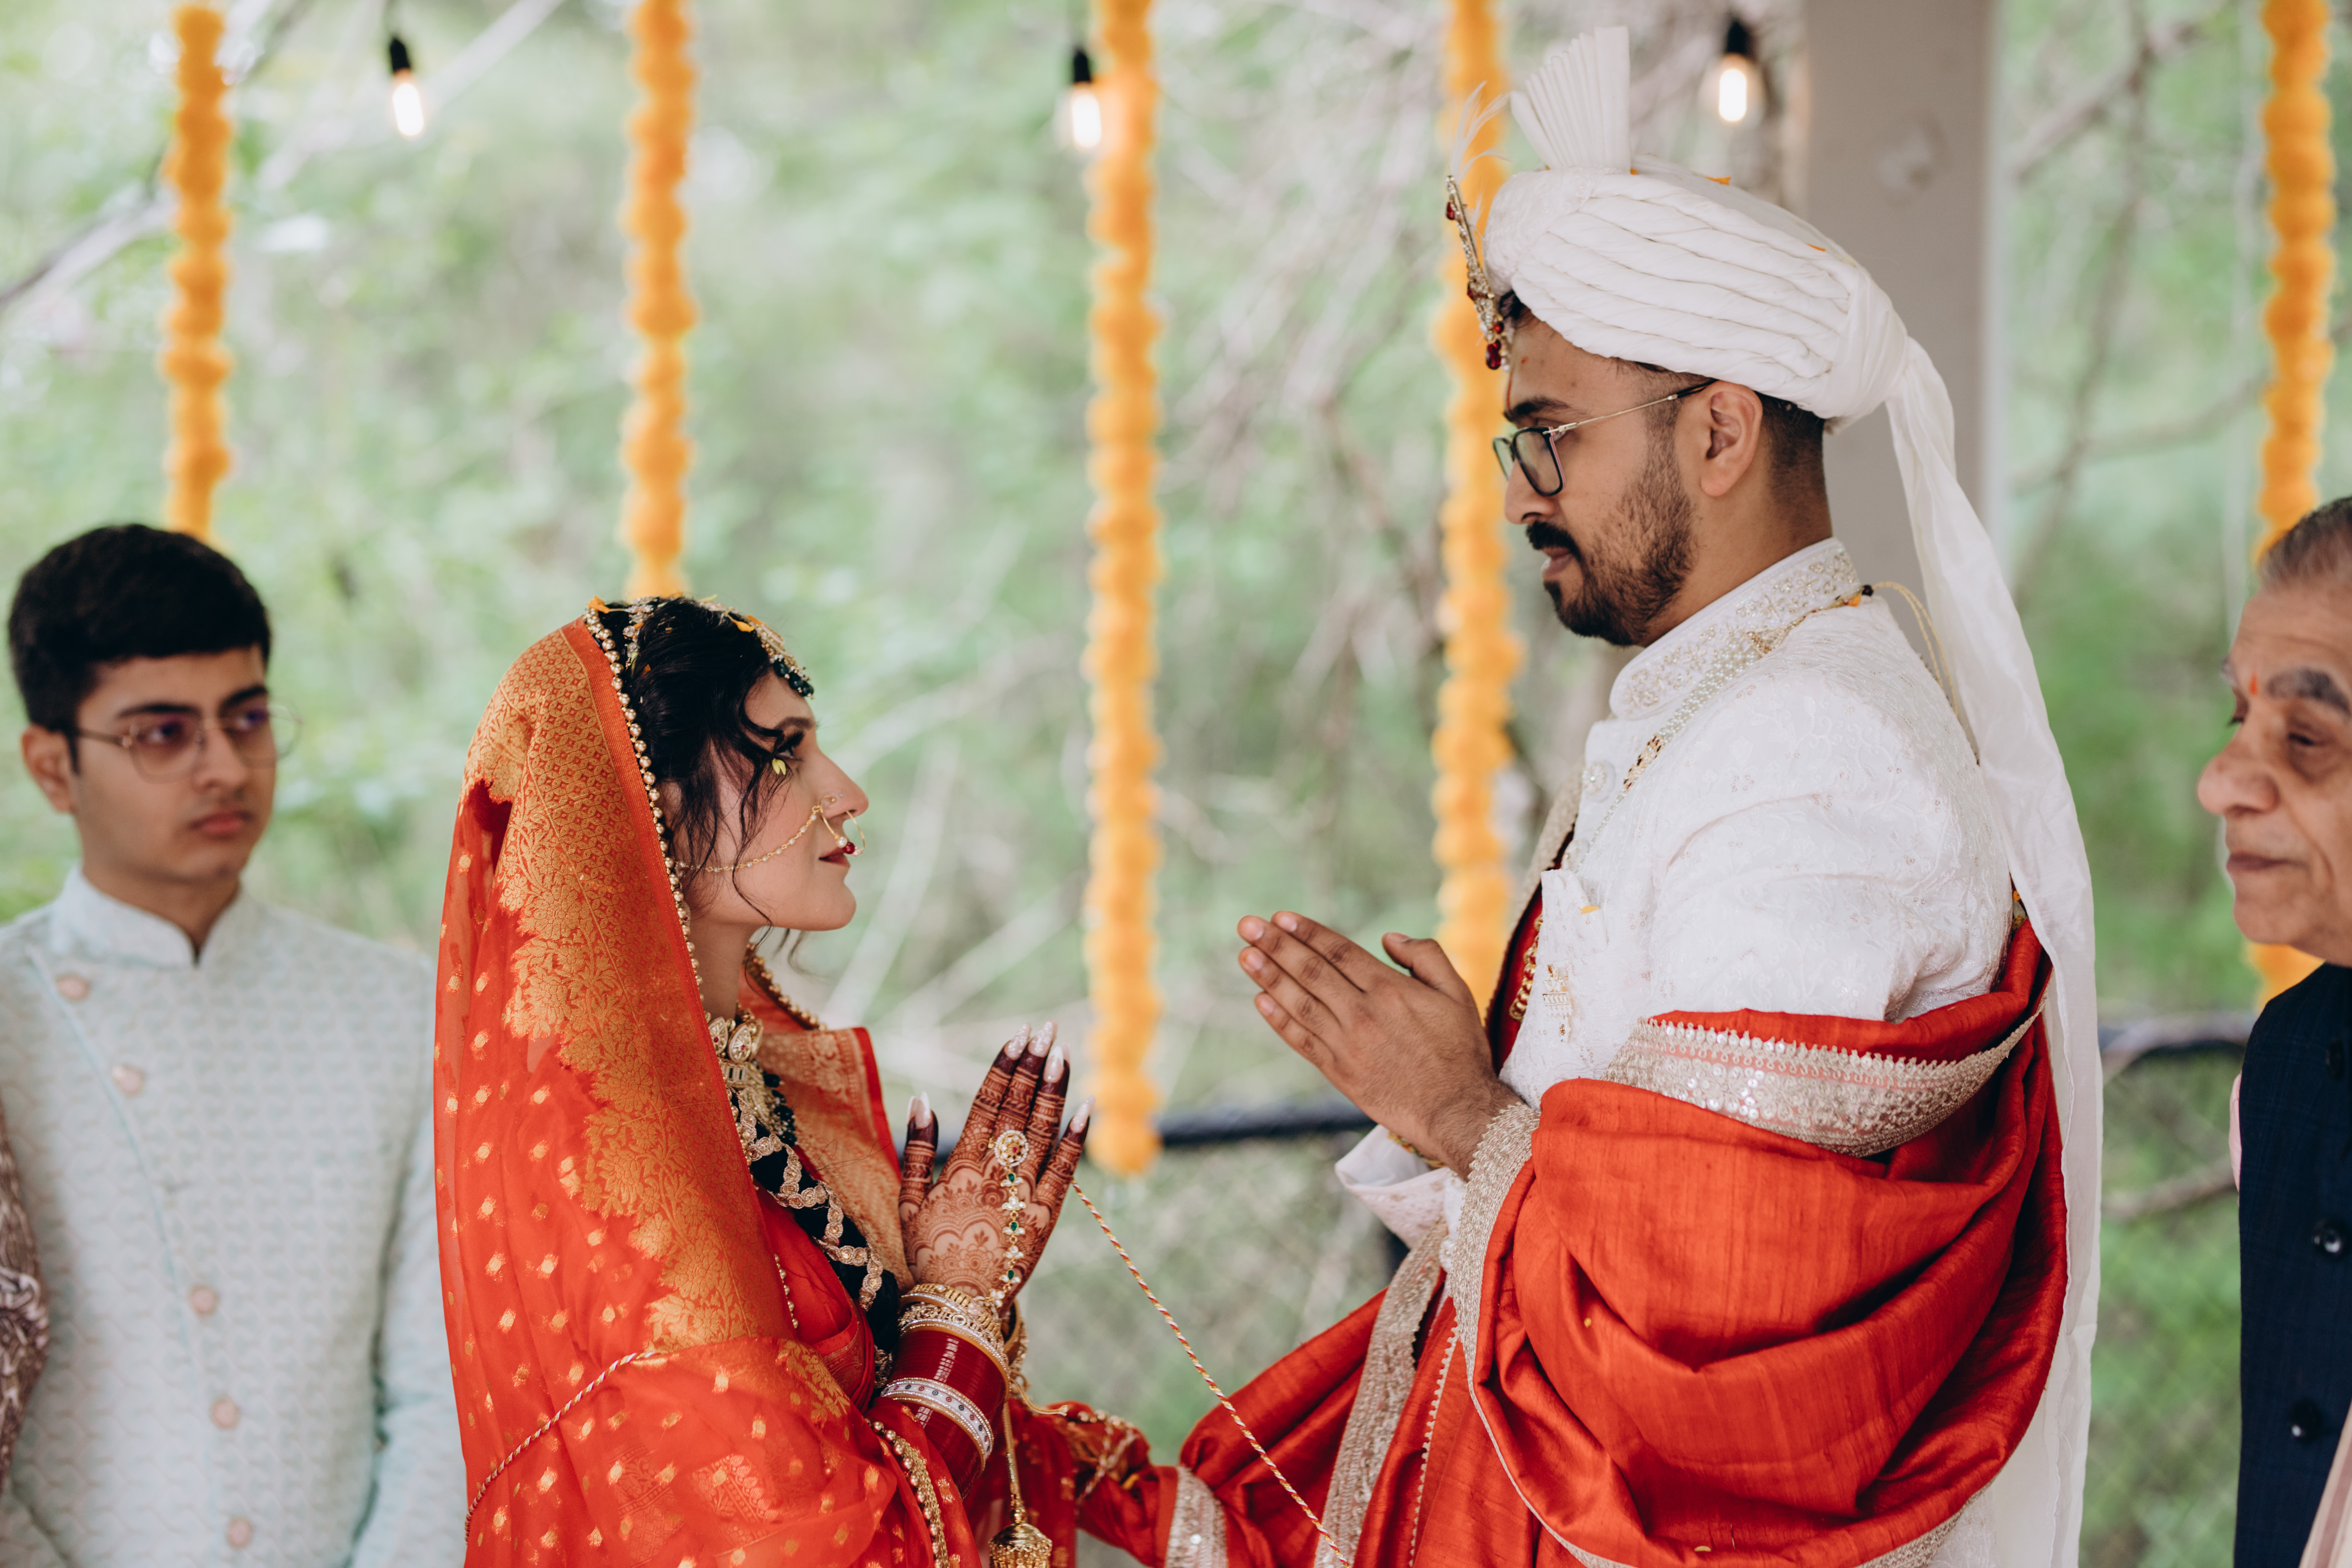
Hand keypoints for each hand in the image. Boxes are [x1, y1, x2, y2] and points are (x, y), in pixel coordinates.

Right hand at [896, 1024, 1090, 1301]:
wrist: (957, 1306)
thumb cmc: (929, 1253)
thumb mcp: (909, 1201)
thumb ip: (915, 1149)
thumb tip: (923, 1099)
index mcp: (962, 1167)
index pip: (988, 1103)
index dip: (1004, 1066)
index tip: (1017, 1035)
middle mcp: (996, 1173)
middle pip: (1018, 1108)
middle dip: (1033, 1064)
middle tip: (1047, 1028)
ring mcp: (1025, 1194)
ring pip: (1043, 1131)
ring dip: (1054, 1089)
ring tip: (1063, 1053)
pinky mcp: (1047, 1217)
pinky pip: (1066, 1171)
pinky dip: (1077, 1139)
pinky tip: (1087, 1107)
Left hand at [1238, 911, 1520, 1174]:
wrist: (1456, 1111)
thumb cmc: (1460, 1050)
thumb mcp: (1457, 993)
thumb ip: (1426, 956)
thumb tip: (1388, 937)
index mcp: (1391, 990)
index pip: (1339, 952)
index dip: (1308, 932)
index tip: (1280, 917)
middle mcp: (1363, 1014)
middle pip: (1311, 972)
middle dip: (1276, 946)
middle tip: (1247, 925)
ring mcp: (1348, 1044)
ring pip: (1300, 1003)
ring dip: (1269, 977)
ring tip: (1244, 955)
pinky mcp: (1340, 1072)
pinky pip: (1302, 1041)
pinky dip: (1279, 1020)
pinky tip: (1261, 1000)